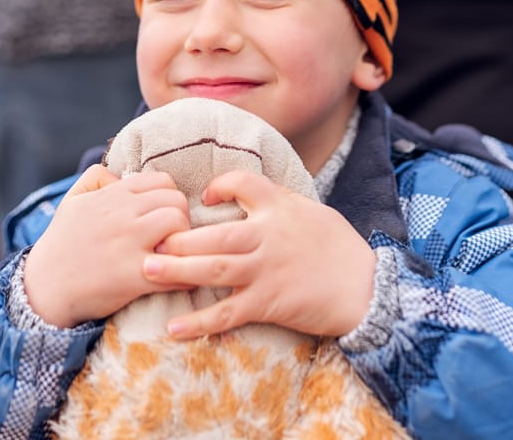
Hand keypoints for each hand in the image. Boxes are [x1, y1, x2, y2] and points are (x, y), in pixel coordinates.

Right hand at [23, 164, 190, 326]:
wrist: (43, 288)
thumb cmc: (61, 243)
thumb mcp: (73, 200)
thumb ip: (97, 177)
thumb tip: (123, 177)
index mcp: (114, 195)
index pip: (164, 182)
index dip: (169, 198)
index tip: (163, 217)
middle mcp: (124, 214)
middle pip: (177, 202)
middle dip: (181, 219)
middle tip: (172, 238)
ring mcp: (130, 244)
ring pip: (180, 227)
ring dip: (184, 243)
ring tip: (173, 256)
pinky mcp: (134, 276)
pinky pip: (174, 267)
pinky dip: (183, 274)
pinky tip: (177, 279)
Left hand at [142, 169, 375, 339]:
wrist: (366, 286)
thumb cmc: (336, 246)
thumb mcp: (307, 209)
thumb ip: (274, 201)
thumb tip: (245, 192)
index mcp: (278, 207)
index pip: (241, 183)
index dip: (218, 187)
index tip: (201, 199)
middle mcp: (267, 236)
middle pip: (213, 234)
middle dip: (177, 237)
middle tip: (146, 239)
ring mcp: (265, 271)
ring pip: (213, 269)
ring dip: (177, 270)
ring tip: (147, 269)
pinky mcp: (268, 303)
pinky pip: (227, 313)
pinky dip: (199, 321)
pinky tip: (174, 328)